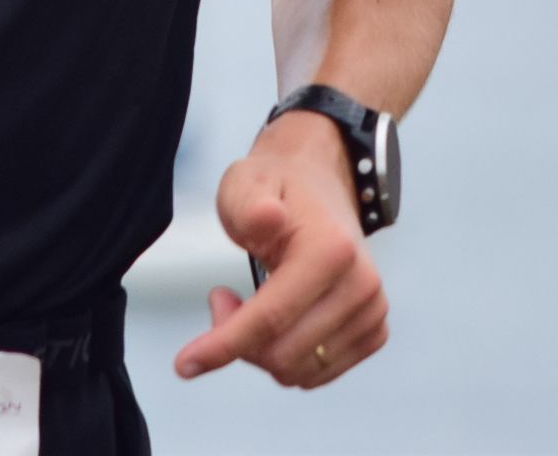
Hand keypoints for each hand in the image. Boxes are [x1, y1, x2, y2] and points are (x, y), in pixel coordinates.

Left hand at [172, 113, 387, 387]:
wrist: (321, 186)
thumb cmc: (276, 189)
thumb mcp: (246, 183)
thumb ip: (248, 203)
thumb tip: (266, 217)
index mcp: (331, 250)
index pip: (271, 319)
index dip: (223, 345)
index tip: (184, 364)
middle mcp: (361, 286)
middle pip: (283, 354)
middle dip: (239, 341)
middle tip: (222, 300)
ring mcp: (372, 311)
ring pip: (299, 371)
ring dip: (262, 350)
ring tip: (249, 303)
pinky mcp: (374, 330)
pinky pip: (318, 373)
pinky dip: (289, 357)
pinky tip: (279, 321)